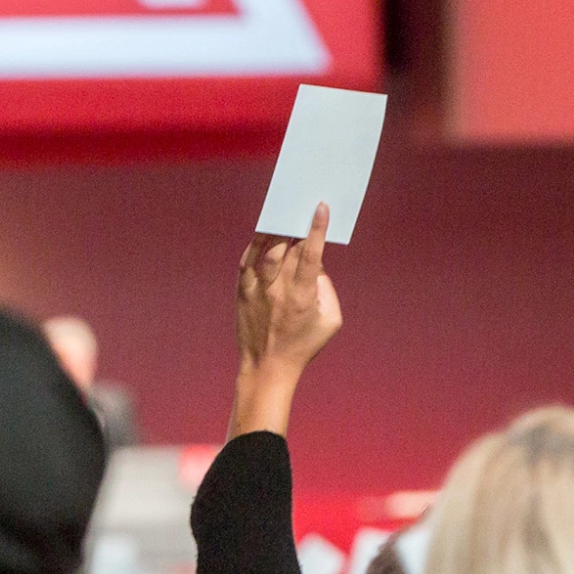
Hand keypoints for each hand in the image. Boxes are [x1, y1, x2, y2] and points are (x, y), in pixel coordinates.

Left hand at [230, 204, 340, 436]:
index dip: (317, 230)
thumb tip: (317, 262)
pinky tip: (265, 233)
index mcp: (304, 297)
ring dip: (277, 230)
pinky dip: (256, 244)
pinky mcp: (242, 292)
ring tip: (284, 214)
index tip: (320, 208)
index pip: (312, 255)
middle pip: (289, 248)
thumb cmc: (304, 344)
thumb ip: (328, 288)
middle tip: (302, 206)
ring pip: (266, 250)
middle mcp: (279, 290)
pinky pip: (247, 260)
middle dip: (297, 225)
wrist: (268, 366)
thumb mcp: (331, 321)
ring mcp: (257, 290)